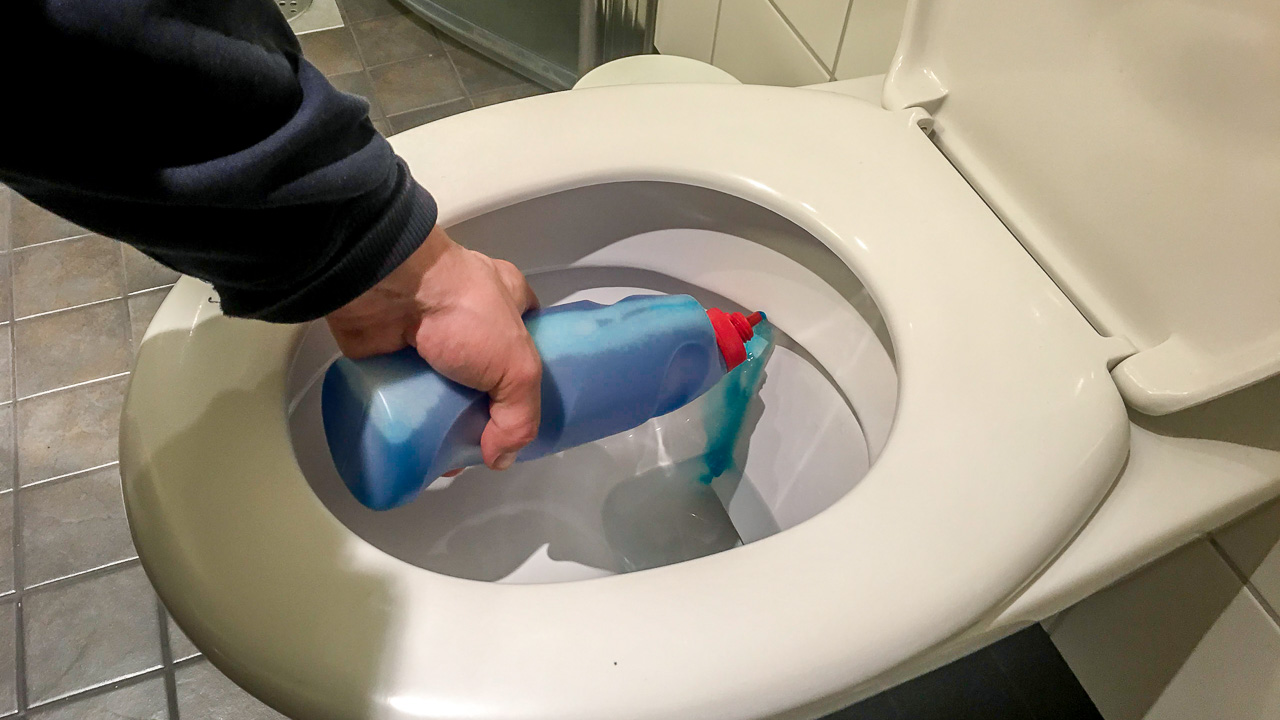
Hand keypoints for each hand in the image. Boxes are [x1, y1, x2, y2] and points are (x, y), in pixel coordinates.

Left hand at [325, 225, 541, 470]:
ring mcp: (429, 333)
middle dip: (486, 409)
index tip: (526, 410)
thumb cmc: (464, 309)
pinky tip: (418, 444)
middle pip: (486, 372)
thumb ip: (519, 417)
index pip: (530, 338)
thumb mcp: (518, 366)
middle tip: (486, 444)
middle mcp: (469, 316)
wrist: (390, 291)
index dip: (532, 373)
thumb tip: (499, 458)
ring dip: (448, 420)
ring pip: (446, 387)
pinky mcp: (393, 352)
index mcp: (507, 300)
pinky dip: (413, 418)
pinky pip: (408, 392)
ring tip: (449, 455)